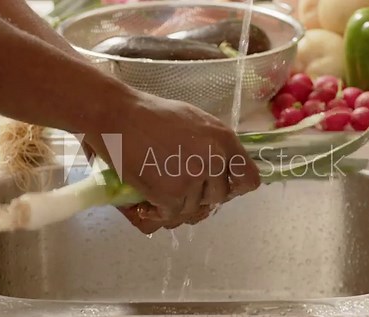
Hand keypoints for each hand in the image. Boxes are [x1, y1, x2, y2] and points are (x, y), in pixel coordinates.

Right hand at [81, 90, 260, 232]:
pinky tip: (145, 202)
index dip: (235, 187)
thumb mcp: (196, 122)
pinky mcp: (172, 194)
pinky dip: (157, 212)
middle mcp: (215, 160)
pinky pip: (171, 215)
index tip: (219, 187)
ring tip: (157, 191)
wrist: (119, 116)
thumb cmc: (152, 115)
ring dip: (175, 205)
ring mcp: (194, 178)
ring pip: (194, 209)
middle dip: (199, 196)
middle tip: (178, 187)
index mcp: (225, 140)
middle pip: (219, 198)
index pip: (249, 179)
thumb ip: (214, 145)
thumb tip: (224, 170)